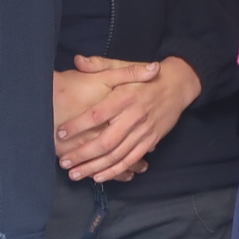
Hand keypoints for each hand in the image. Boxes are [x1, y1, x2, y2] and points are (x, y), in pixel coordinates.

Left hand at [55, 56, 199, 182]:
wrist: (178, 85)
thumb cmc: (146, 76)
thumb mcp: (124, 65)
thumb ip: (99, 65)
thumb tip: (78, 61)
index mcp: (125, 96)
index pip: (97, 114)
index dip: (78, 125)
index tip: (61, 133)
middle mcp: (134, 115)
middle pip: (106, 141)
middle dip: (82, 154)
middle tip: (63, 161)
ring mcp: (144, 130)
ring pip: (117, 155)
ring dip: (94, 167)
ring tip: (75, 174)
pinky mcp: (151, 140)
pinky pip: (131, 160)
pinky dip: (115, 171)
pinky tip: (98, 177)